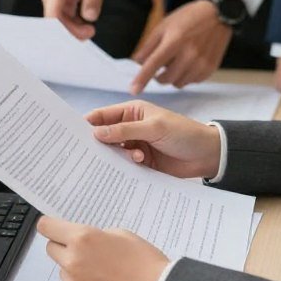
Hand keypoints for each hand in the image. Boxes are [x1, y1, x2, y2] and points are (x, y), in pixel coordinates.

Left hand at [38, 216, 168, 280]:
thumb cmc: (142, 260)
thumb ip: (94, 235)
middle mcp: (73, 260)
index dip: (50, 225)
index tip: (53, 227)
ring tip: (99, 270)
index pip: (47, 227)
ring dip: (73, 266)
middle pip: (51, 248)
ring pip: (62, 269)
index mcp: (82, 238)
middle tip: (83, 249)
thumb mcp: (119, 233)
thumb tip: (80, 239)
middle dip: (63, 246)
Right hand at [39, 0, 111, 39]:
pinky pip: (64, 19)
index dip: (60, 29)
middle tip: (90, 32)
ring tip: (90, 30)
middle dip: (71, 31)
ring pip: (59, 21)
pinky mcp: (59, 3)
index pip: (53, 12)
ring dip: (74, 29)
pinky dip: (74, 25)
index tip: (75, 37)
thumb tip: (89, 16)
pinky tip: (85, 25)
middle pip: (55, 20)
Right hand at [87, 100, 221, 178]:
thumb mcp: (154, 127)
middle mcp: (131, 129)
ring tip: (136, 158)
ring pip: (115, 153)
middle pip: (105, 137)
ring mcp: (136, 147)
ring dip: (118, 157)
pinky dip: (126, 169)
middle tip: (90, 155)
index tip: (73, 136)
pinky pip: (126, 167)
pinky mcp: (142, 164)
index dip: (88, 124)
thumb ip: (125, 130)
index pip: (103, 116)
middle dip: (99, 144)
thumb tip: (97, 133)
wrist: (207, 155)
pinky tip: (136, 167)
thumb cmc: (183, 133)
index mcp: (132, 112)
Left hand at [129, 0, 231, 92]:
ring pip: (178, 83)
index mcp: (175, 40)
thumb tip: (137, 62)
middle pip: (165, 79)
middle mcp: (189, 54)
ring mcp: (201, 63)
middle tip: (162, 63)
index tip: (133, 90)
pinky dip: (186, 75)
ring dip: (173, 76)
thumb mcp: (164, 25)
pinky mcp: (210, 69)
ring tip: (178, 60)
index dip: (142, 78)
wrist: (218, 15)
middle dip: (159, 75)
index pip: (154, 64)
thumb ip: (149, 45)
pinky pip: (191, 81)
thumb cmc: (188, 18)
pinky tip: (189, 62)